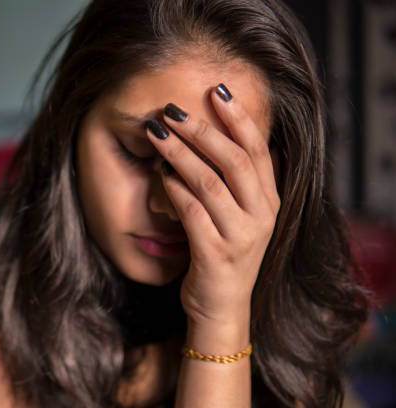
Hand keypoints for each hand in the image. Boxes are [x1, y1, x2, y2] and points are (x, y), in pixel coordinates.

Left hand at [145, 84, 280, 329]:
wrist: (222, 307)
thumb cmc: (224, 252)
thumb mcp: (240, 215)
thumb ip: (237, 182)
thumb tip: (221, 135)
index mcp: (269, 201)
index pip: (259, 150)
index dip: (239, 118)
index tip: (216, 90)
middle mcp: (261, 216)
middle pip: (235, 161)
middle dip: (202, 131)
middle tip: (172, 110)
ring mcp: (241, 237)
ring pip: (210, 184)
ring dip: (180, 154)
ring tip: (157, 133)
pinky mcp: (216, 256)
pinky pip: (193, 213)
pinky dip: (175, 189)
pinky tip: (160, 174)